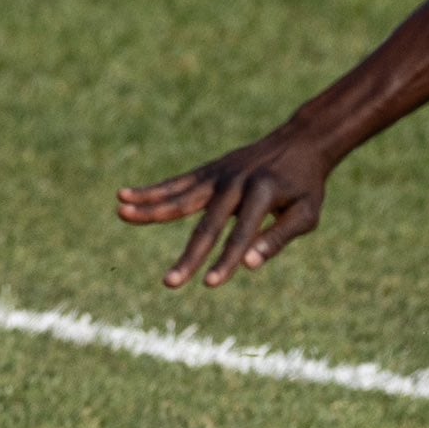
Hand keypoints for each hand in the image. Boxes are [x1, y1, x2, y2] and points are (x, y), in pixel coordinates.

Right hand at [117, 130, 342, 287]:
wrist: (301, 142)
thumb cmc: (306, 185)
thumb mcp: (306, 213)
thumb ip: (279, 238)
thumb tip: (249, 265)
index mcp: (264, 194)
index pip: (242, 235)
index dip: (227, 261)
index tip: (210, 285)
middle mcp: (236, 183)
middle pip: (207, 224)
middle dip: (189, 256)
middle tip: (169, 284)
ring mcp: (219, 175)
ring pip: (181, 197)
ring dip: (151, 208)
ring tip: (121, 214)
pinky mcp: (208, 172)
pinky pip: (177, 184)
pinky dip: (152, 191)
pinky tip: (125, 196)